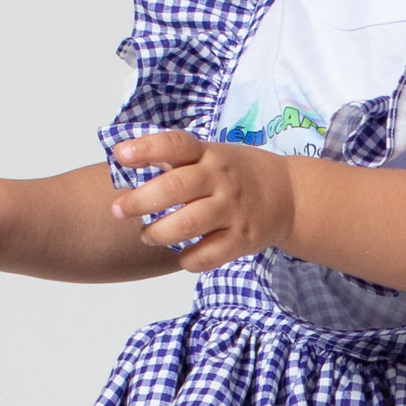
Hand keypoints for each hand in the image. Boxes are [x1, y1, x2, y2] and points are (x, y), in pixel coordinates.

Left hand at [110, 131, 298, 272]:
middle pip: (176, 187)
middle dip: (141, 200)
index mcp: (209, 154)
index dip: (146, 148)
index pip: (176, 145)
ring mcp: (233, 210)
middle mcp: (221, 179)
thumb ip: (173, 161)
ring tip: (147, 235)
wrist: (288, 195)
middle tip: (117, 210)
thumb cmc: (234, 174)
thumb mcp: (209, 156)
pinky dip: (188, 260)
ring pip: (189, 224)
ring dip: (159, 233)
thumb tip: (122, 166)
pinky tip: (180, 255)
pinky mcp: (243, 239)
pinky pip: (209, 255)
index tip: (120, 155)